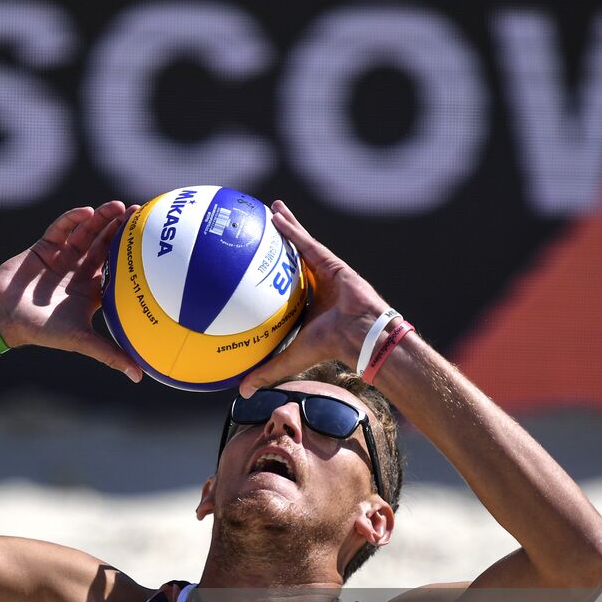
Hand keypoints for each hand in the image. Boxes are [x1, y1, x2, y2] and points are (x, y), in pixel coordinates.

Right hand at [0, 201, 142, 380]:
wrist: (1, 316)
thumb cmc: (41, 330)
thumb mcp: (80, 339)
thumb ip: (109, 354)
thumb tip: (139, 377)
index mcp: (91, 291)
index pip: (117, 268)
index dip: (132, 254)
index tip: (148, 240)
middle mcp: (79, 272)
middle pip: (105, 245)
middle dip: (121, 229)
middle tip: (138, 213)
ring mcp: (62, 257)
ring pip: (86, 233)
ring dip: (101, 219)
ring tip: (116, 207)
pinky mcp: (43, 246)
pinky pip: (60, 228)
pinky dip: (72, 219)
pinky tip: (86, 212)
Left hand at [238, 200, 389, 396]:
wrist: (360, 335)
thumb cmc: (330, 347)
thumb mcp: (290, 358)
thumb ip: (267, 371)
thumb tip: (241, 391)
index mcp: (305, 306)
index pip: (282, 290)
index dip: (269, 280)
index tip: (252, 272)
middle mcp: (313, 286)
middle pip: (290, 260)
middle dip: (276, 244)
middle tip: (257, 229)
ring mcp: (323, 272)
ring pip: (300, 244)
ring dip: (285, 226)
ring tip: (269, 209)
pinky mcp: (330, 262)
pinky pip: (305, 241)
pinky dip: (291, 228)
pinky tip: (275, 215)